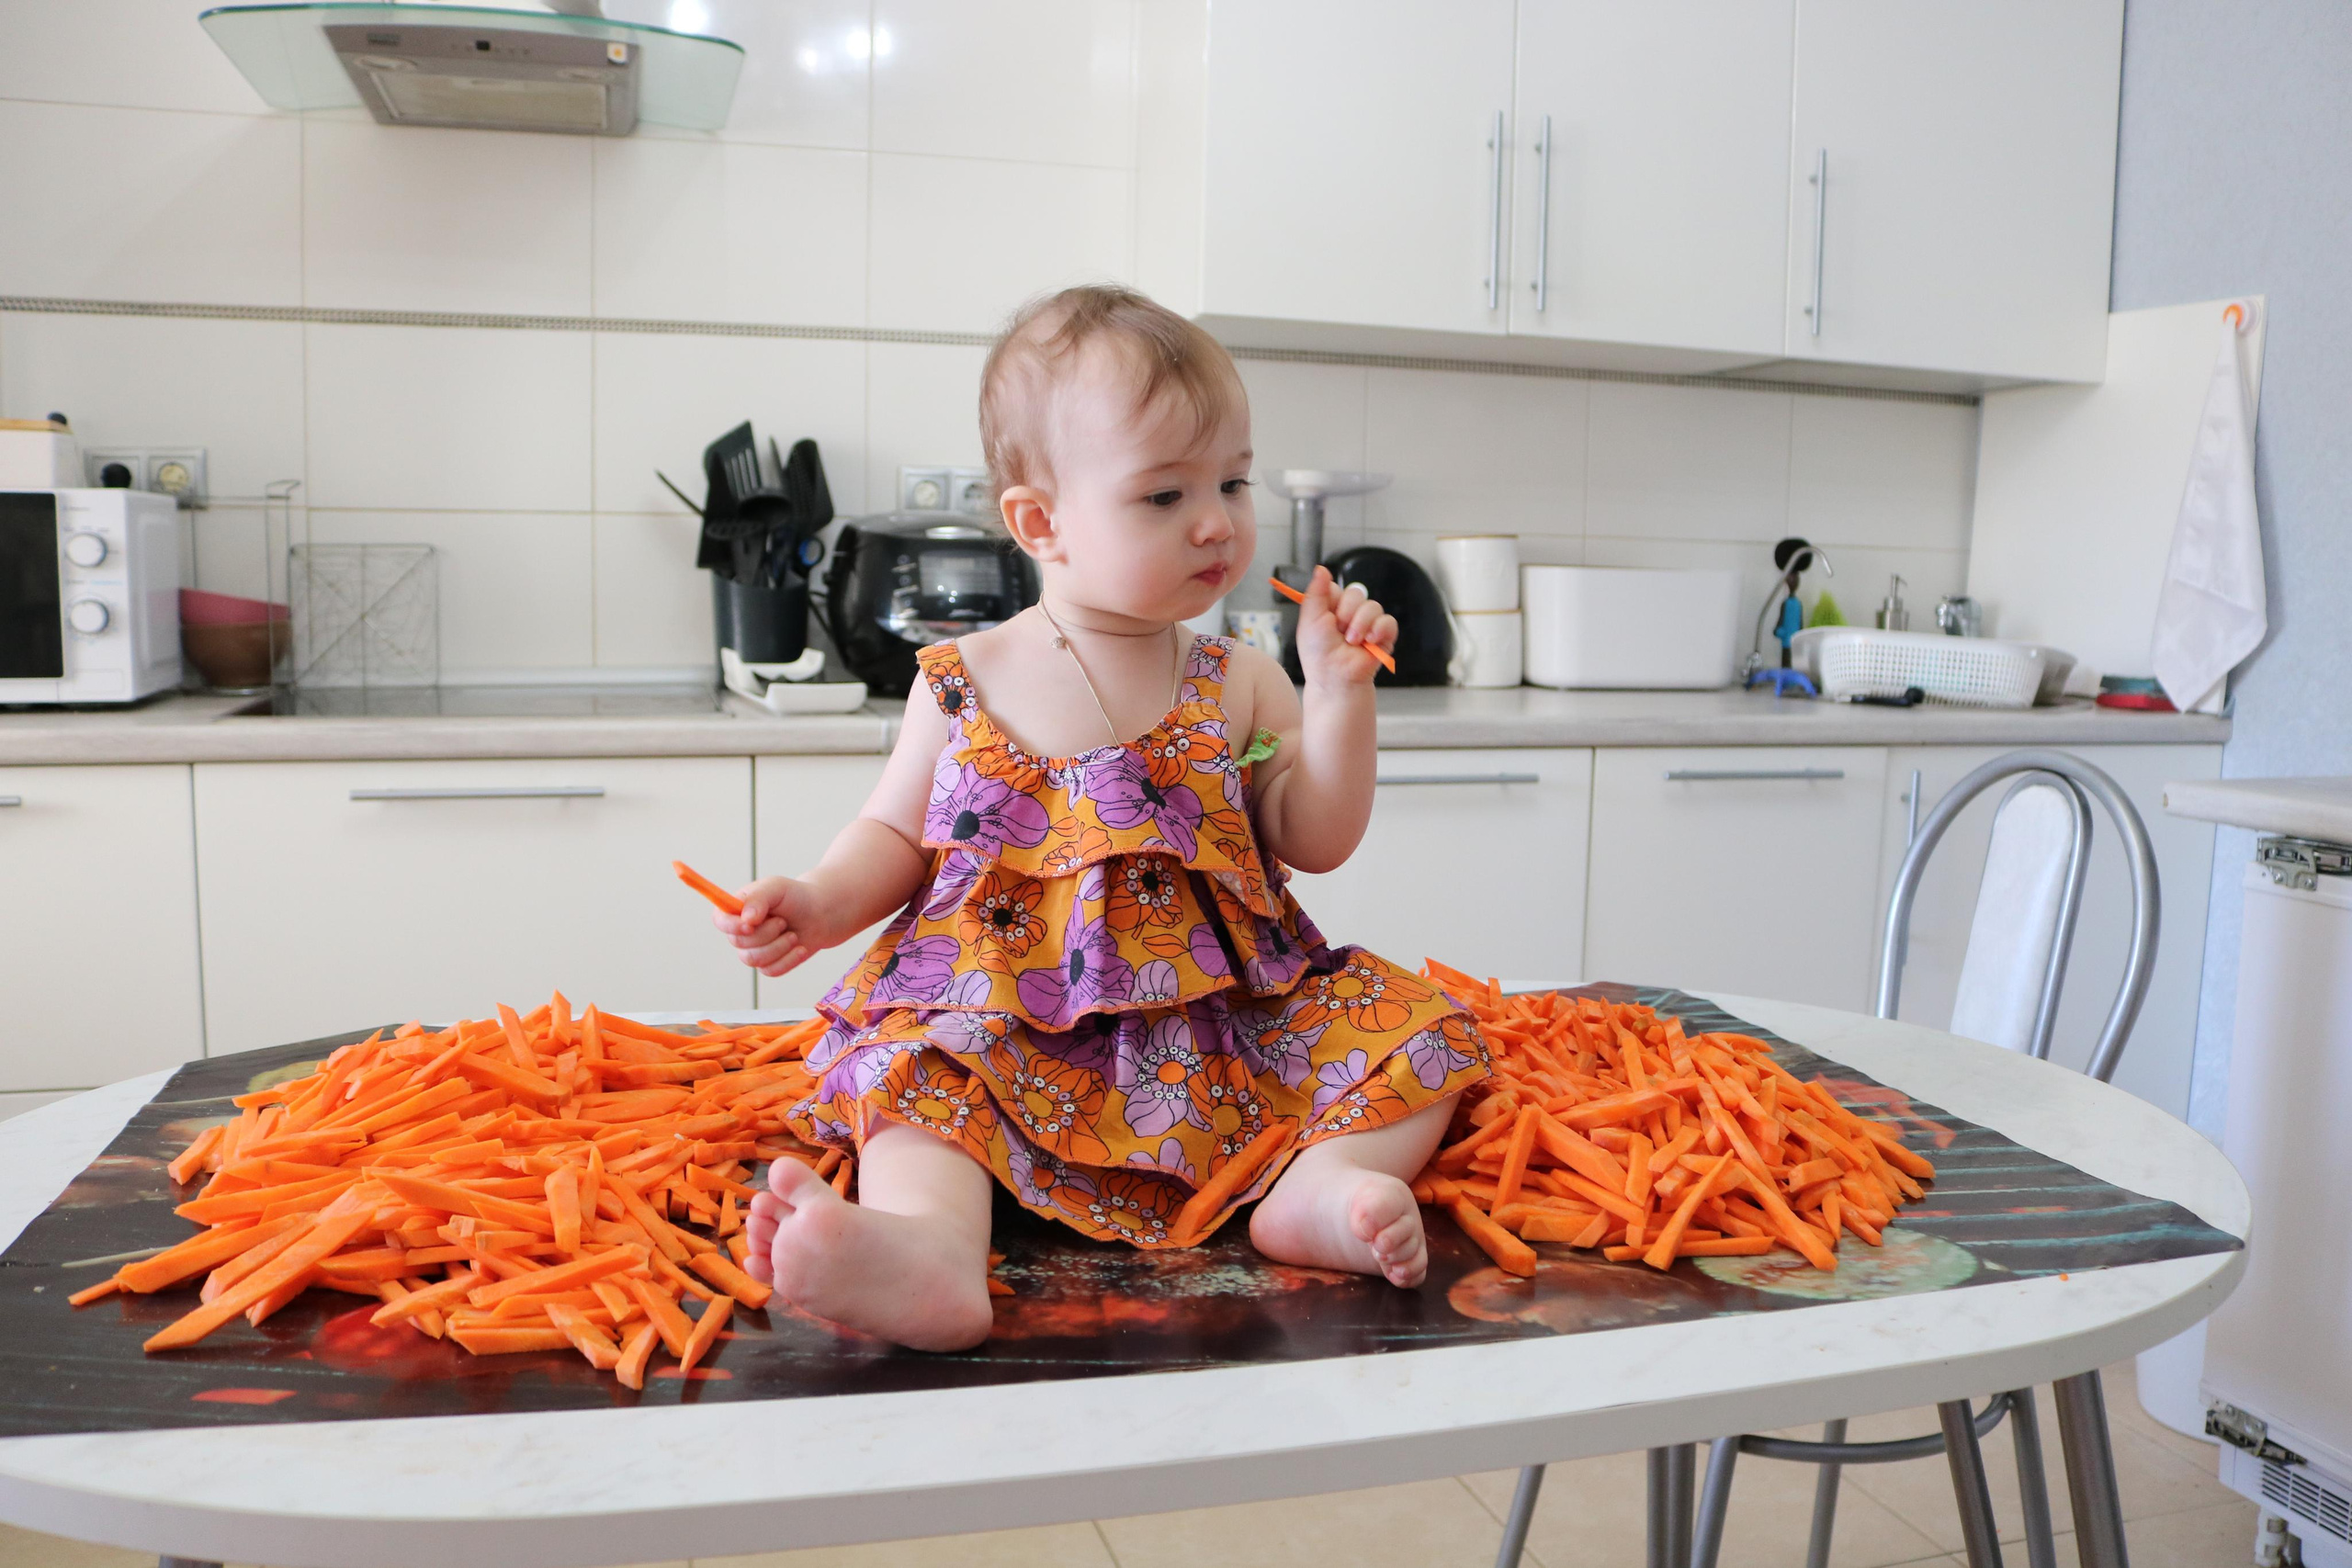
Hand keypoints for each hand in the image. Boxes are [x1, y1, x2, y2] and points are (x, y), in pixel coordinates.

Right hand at [718, 875, 831, 976]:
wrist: (820, 915)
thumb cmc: (796, 897)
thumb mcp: (777, 888)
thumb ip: (759, 898)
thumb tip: (746, 919)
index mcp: (737, 908)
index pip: (719, 920)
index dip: (731, 926)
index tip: (750, 925)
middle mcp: (741, 930)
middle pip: (739, 943)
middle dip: (766, 933)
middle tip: (783, 921)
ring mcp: (753, 949)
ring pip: (754, 959)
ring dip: (779, 947)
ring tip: (793, 934)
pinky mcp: (768, 964)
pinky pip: (770, 971)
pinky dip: (789, 959)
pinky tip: (800, 948)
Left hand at [1292, 565, 1396, 687]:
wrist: (1334, 677)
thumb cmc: (1319, 653)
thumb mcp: (1310, 619)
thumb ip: (1316, 592)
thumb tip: (1321, 568)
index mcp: (1332, 608)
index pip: (1337, 588)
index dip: (1333, 600)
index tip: (1327, 615)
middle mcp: (1351, 613)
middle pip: (1356, 593)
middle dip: (1346, 613)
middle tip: (1339, 631)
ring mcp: (1369, 624)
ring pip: (1373, 606)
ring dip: (1360, 624)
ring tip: (1352, 641)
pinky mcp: (1384, 635)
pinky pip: (1388, 621)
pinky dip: (1378, 630)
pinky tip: (1369, 641)